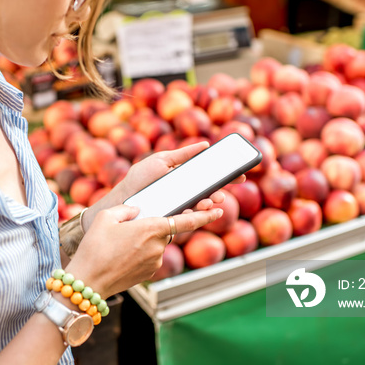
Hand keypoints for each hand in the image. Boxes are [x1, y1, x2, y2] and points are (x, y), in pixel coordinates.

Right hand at [66, 204, 222, 297]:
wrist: (88, 281)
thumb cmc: (94, 247)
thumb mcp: (106, 216)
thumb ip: (127, 208)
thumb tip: (138, 210)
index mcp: (151, 228)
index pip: (187, 221)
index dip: (205, 215)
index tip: (218, 211)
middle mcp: (158, 246)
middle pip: (165, 230)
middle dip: (153, 227)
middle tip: (129, 230)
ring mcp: (155, 262)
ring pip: (156, 244)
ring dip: (144, 241)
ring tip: (118, 245)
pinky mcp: (149, 273)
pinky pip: (149, 257)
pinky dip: (140, 253)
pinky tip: (121, 256)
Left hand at [83, 141, 244, 229]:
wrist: (124, 199)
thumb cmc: (141, 178)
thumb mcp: (162, 161)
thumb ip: (183, 154)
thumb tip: (205, 145)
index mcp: (185, 178)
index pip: (210, 177)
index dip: (226, 177)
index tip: (240, 174)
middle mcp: (186, 194)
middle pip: (210, 193)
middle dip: (220, 191)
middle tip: (226, 189)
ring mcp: (181, 207)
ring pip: (202, 207)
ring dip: (210, 203)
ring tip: (214, 199)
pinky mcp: (174, 219)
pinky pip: (189, 218)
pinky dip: (197, 214)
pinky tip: (201, 209)